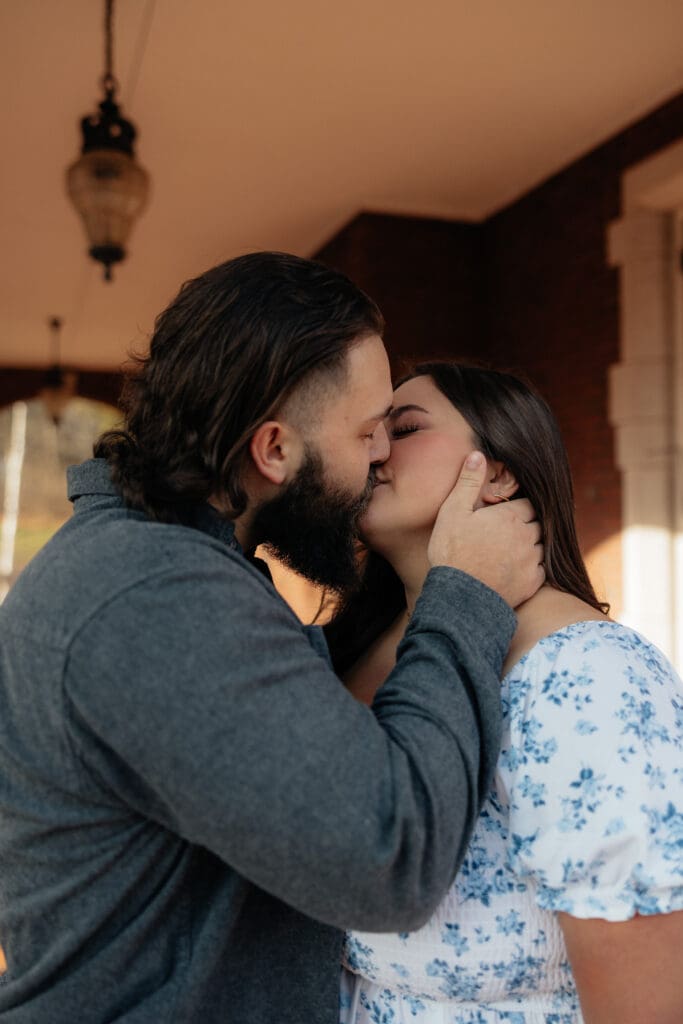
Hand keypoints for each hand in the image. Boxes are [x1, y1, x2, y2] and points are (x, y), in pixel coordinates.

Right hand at [427, 451, 543, 607]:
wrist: (459, 596)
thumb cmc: (452, 551)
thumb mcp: (453, 511)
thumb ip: (468, 482)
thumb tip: (478, 454)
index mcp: (511, 516)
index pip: (528, 504)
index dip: (518, 508)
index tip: (506, 514)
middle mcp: (527, 536)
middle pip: (537, 524)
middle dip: (526, 525)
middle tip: (507, 532)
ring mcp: (532, 561)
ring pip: (541, 547)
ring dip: (531, 546)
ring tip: (512, 552)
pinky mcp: (532, 583)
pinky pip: (540, 570)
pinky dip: (532, 568)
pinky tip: (516, 570)